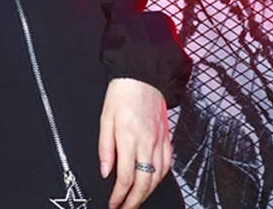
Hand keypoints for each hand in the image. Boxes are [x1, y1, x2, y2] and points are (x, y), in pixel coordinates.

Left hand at [98, 78, 170, 208]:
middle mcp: (147, 142)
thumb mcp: (105, 118)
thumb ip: (105, 147)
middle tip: (125, 208)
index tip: (113, 203)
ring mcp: (159, 141)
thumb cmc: (122, 93)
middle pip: (144, 183)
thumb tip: (105, 171)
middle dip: (134, 201)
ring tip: (136, 200)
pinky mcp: (167, 138)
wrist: (142, 76)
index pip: (126, 177)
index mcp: (129, 138)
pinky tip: (153, 181)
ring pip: (157, 177)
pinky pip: (167, 165)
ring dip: (147, 193)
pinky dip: (159, 178)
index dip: (119, 196)